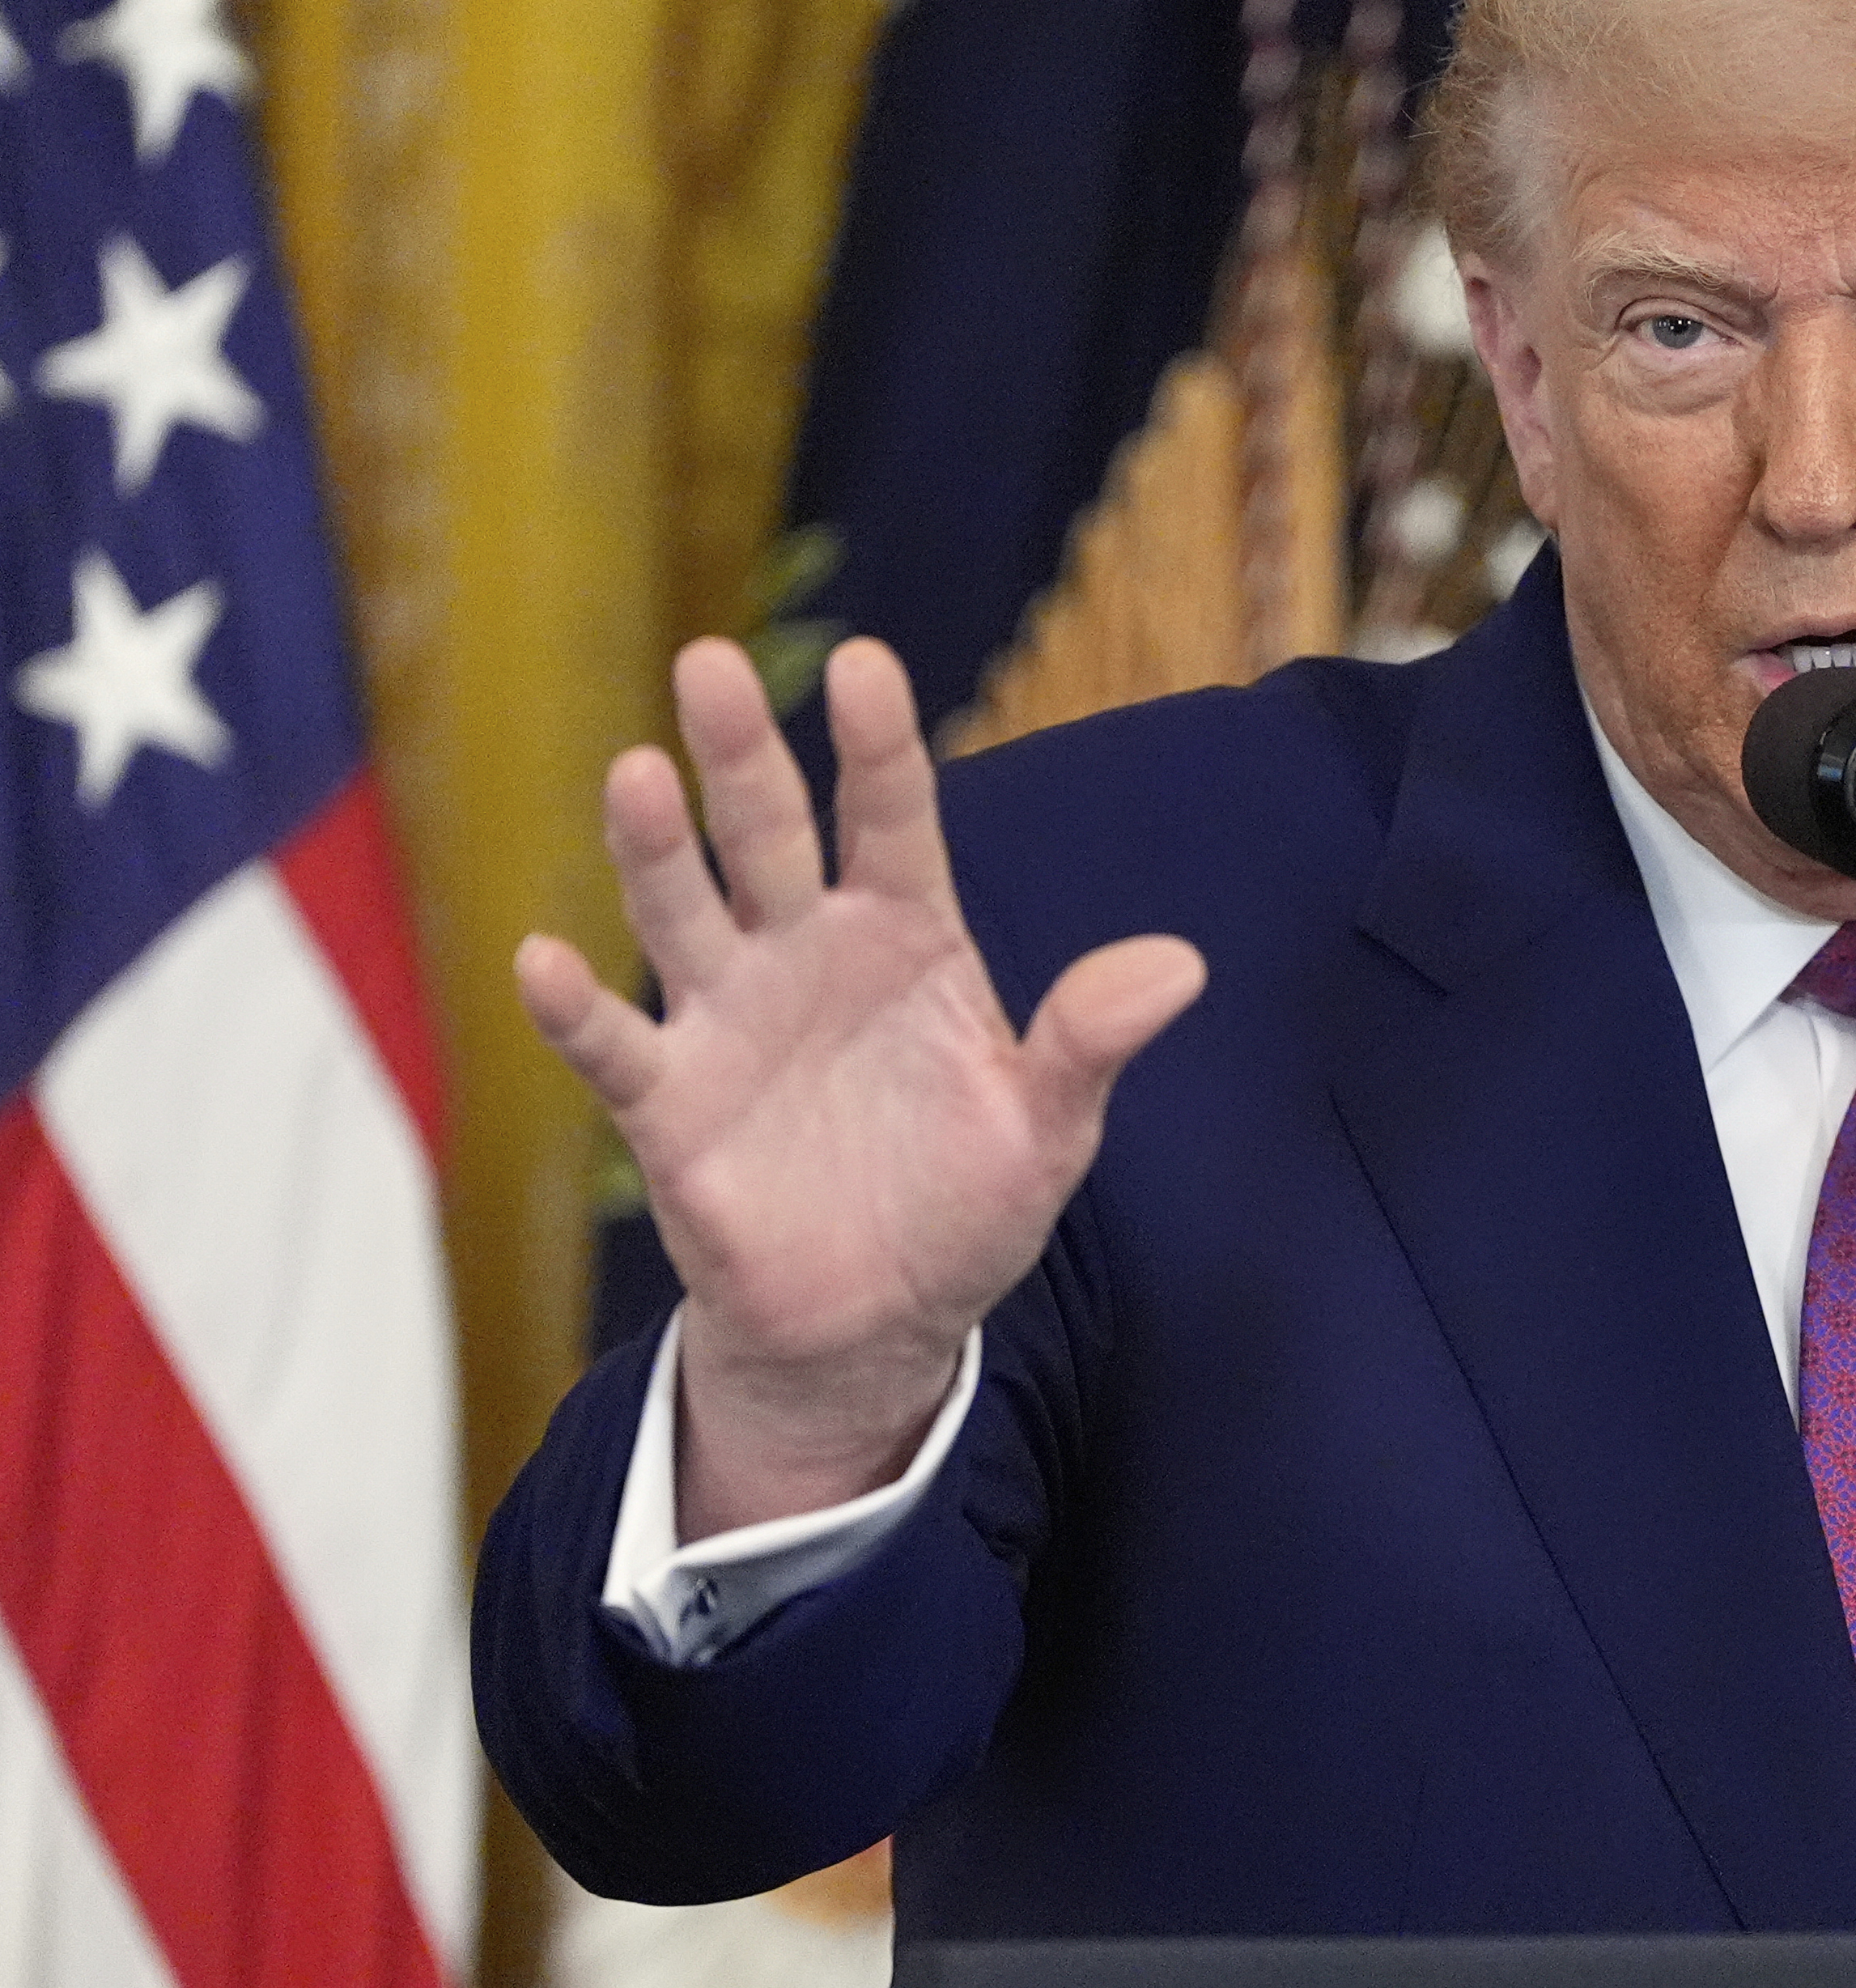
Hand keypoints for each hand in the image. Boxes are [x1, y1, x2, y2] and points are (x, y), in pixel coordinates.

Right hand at [514, 638, 1204, 1536]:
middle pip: (769, 836)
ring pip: (683, 912)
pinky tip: (540, 960)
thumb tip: (1182, 966)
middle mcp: (807, 953)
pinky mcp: (670, 1107)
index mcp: (907, 935)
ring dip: (656, 849)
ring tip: (638, 773)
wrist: (879, 1324)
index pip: (894, 819)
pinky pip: (615, 1047)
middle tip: (711, 663)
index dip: (880, 745)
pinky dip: (576, 1008)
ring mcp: (729, 1020)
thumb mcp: (1047, 1128)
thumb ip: (1089, 1041)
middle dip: (742, 755)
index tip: (864, 664)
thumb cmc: (965, 1205)